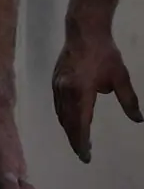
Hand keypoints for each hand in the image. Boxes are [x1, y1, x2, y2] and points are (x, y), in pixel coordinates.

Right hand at [52, 27, 142, 162]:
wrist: (84, 32)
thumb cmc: (105, 54)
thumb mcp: (121, 77)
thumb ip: (129, 100)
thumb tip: (138, 120)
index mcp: (81, 92)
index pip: (81, 124)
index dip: (83, 142)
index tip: (87, 157)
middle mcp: (65, 92)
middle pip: (68, 123)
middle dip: (75, 140)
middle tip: (83, 154)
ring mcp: (57, 86)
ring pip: (61, 115)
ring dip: (69, 130)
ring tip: (78, 140)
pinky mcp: (54, 81)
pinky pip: (58, 105)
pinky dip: (64, 117)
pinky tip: (70, 121)